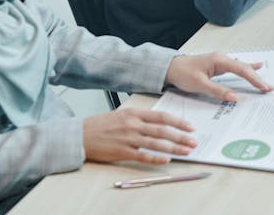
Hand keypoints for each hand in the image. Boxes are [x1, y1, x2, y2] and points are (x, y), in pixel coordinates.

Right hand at [82, 108, 197, 164]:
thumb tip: (160, 122)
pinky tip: (167, 160)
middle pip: (163, 130)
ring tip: (187, 151)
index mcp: (134, 113)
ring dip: (174, 148)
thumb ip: (140, 117)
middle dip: (181, 136)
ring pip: (156, 143)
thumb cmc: (100, 125)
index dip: (179, 122)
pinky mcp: (122, 152)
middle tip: (194, 141)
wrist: (79, 135)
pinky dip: (156, 158)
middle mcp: (133, 124)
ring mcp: (128, 139)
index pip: (162, 117)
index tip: (191, 127)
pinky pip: (143, 156)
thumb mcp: (122, 114)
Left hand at [165, 52, 272, 101]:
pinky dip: (247, 69)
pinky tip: (256, 66)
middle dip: (258, 79)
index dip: (254, 79)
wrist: (171, 67)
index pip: (242, 70)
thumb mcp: (199, 84)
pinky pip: (237, 68)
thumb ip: (217, 90)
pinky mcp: (219, 66)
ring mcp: (221, 62)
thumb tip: (233, 97)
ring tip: (266, 83)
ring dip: (254, 75)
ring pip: (242, 68)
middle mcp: (222, 59)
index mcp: (219, 60)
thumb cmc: (182, 72)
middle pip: (245, 69)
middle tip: (269, 89)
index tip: (263, 88)